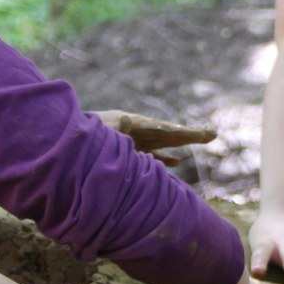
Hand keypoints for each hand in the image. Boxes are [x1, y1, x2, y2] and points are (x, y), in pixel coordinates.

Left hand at [93, 110, 214, 165]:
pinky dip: (164, 159)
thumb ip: (115, 127)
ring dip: (181, 145)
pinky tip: (177, 162)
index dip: (182, 133)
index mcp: (133, 125)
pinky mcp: (129, 152)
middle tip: (212, 134)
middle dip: (190, 135)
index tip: (202, 135)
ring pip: (164, 144)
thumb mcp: (99, 127)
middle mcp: (138, 132)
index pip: (164, 129)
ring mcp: (135, 142)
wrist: (71, 138)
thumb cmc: (84, 133)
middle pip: (169, 134)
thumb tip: (127, 120)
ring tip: (202, 142)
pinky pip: (152, 156)